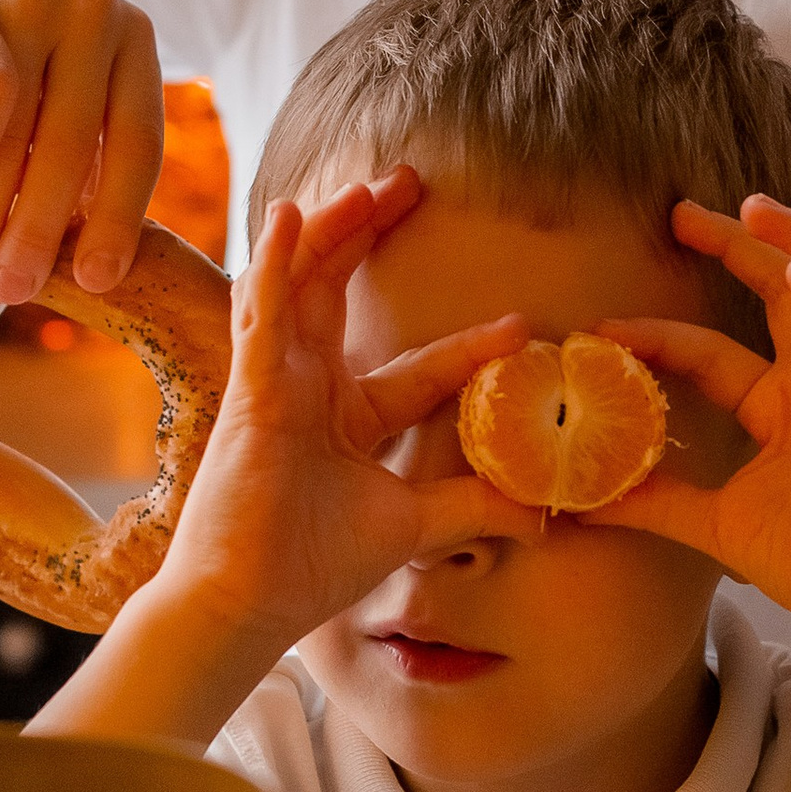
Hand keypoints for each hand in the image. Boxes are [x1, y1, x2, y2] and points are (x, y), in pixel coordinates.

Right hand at [0, 0, 163, 302]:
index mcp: (128, 37)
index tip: (99, 284)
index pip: (140, 143)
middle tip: (9, 295)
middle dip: (41, 234)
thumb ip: (60, 137)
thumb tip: (73, 247)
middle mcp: (96, 13)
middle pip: (77, 149)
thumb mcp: (35, 70)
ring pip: (22, 132)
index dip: (121, 218)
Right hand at [157, 170, 539, 657]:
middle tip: (411, 184)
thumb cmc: (308, 566)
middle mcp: (309, 388)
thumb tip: (544, 513)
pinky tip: (290, 215)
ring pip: (304, 286)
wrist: (245, 608)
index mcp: (346, 417)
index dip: (467, 346)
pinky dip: (277, 264)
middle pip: (341, 292)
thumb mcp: (412, 526)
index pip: (418, 367)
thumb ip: (471, 507)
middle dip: (372, 236)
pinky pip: (264, 315)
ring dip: (333, 231)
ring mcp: (276, 384)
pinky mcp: (252, 392)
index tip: (520, 327)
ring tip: (369, 186)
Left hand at [600, 199, 790, 653]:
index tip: (600, 331)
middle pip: (781, 289)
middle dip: (738, 243)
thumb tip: (578, 500)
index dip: (660, 335)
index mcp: (780, 405)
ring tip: (753, 209)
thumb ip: (654, 502)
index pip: (712, 349)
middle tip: (679, 211)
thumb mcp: (711, 523)